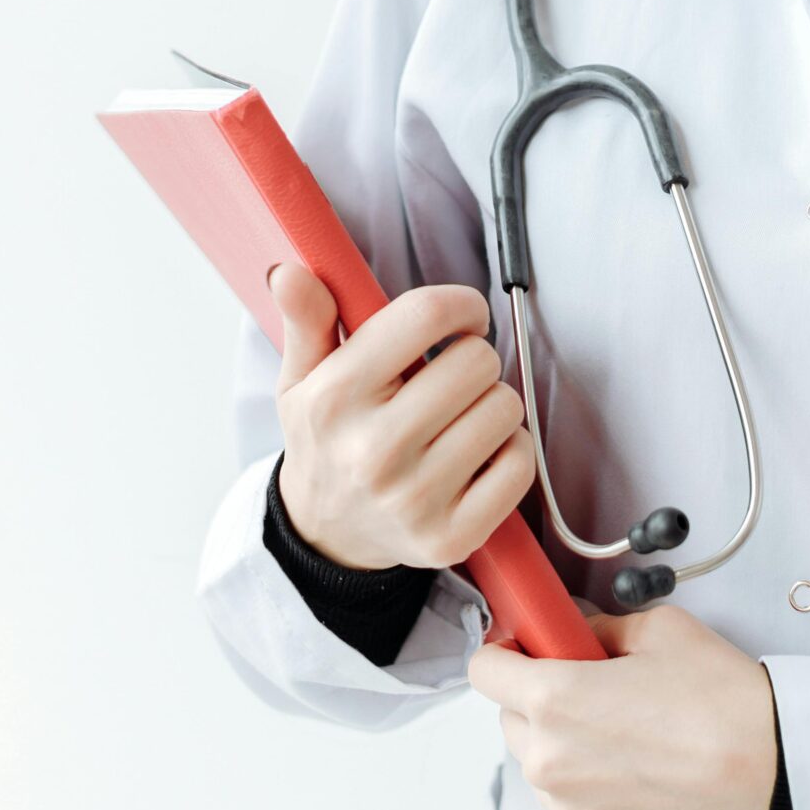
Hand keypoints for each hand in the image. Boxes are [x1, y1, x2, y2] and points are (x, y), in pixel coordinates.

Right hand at [269, 262, 534, 570]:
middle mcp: (374, 450)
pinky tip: (476, 456)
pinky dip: (510, 451)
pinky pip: (519, 463)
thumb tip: (289, 271)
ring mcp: (414, 499)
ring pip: (505, 409)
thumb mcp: (303, 379)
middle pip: (477, 361)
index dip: (461, 304)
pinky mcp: (451, 537)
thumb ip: (307, 320)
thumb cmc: (327, 441)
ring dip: (492, 405)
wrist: (327, 536)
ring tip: (458, 419)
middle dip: (474, 359)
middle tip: (451, 380)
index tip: (464, 317)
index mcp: (336, 398)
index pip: (426, 315)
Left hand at [467, 604, 778, 809]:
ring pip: (543, 769)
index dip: (506, 653)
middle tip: (598, 692)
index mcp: (553, 699)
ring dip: (567, 750)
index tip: (531, 651)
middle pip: (511, 722)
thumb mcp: (658, 630)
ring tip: (630, 738)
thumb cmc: (720, 695)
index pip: (483, 670)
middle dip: (541, 702)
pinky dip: (597, 792)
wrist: (772, 766)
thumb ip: (597, 629)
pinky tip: (644, 775)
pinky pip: (576, 808)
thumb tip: (571, 632)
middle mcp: (548, 762)